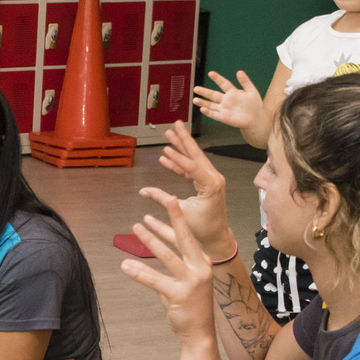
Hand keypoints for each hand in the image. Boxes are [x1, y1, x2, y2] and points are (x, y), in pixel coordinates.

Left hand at [120, 196, 217, 345]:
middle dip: (172, 218)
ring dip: (150, 240)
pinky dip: (139, 272)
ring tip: (135, 228)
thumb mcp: (185, 282)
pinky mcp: (179, 295)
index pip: (188, 236)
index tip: (169, 201)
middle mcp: (200, 268)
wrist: (199, 333)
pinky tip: (126, 264)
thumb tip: (156, 255)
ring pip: (168, 256)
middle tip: (162, 200)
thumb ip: (174, 268)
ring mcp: (191, 282)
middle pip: (184, 238)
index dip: (177, 218)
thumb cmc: (191, 307)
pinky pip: (155, 280)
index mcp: (203, 262)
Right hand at [141, 121, 233, 252]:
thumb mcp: (180, 213)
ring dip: (182, 147)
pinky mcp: (206, 182)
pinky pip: (191, 169)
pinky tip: (168, 157)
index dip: (178, 156)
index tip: (166, 147)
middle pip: (196, 155)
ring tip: (171, 134)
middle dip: (184, 139)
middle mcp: (213, 178)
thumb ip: (162, 199)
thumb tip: (144, 191)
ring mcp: (211, 179)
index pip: (192, 166)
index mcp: (211, 184)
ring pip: (194, 159)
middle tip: (176, 124)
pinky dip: (180, 162)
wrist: (215, 235)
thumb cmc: (202, 228)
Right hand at [192, 70, 262, 129]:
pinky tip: (203, 109)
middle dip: (204, 92)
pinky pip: (214, 115)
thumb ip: (245, 82)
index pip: (223, 84)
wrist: (256, 118)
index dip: (217, 78)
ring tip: (195, 100)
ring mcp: (224, 109)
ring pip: (211, 105)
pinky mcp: (224, 117)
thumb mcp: (251, 91)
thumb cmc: (254, 105)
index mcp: (232, 92)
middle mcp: (226, 100)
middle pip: (213, 95)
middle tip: (196, 88)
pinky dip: (208, 112)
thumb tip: (239, 72)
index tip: (210, 73)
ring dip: (203, 103)